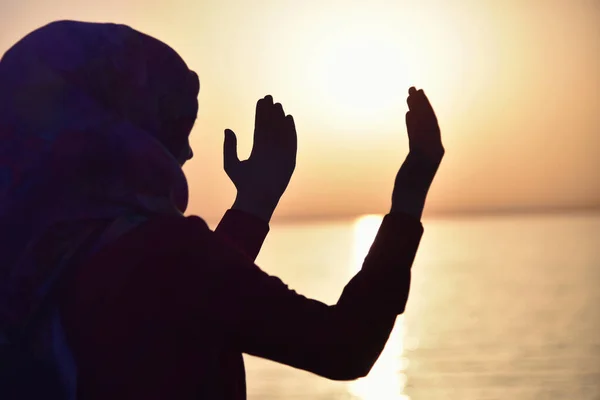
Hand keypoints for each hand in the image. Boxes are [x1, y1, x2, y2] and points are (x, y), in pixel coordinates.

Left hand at [224, 95, 296, 220]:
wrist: (256, 197)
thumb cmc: (242, 184)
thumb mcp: (231, 163)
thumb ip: (229, 147)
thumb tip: (228, 129)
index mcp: (258, 150)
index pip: (260, 127)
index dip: (260, 114)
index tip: (261, 101)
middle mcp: (270, 150)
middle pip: (271, 127)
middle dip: (270, 112)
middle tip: (269, 97)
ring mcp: (280, 154)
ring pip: (280, 132)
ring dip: (279, 118)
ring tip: (277, 105)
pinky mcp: (289, 160)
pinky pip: (290, 142)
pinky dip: (290, 130)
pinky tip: (288, 118)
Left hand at [391, 87, 444, 218]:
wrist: (409, 201)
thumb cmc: (409, 185)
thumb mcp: (414, 161)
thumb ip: (416, 144)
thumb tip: (412, 126)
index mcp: (436, 150)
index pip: (432, 123)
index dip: (426, 108)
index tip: (418, 95)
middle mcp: (435, 150)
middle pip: (429, 121)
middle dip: (422, 103)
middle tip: (413, 88)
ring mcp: (429, 155)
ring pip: (424, 126)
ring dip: (417, 109)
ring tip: (409, 94)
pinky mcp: (420, 160)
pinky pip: (417, 137)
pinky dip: (413, 124)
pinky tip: (408, 113)